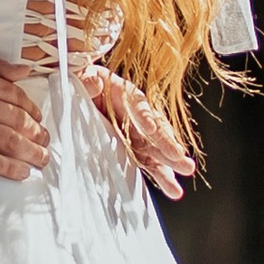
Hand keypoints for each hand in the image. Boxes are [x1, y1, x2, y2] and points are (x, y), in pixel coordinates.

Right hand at [0, 43, 50, 182]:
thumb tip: (23, 71)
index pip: (17, 97)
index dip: (33, 109)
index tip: (39, 119)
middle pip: (18, 121)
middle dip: (37, 133)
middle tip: (46, 142)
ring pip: (9, 142)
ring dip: (31, 153)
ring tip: (42, 160)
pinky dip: (8, 168)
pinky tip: (21, 173)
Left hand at [83, 63, 192, 199]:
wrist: (83, 90)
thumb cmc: (86, 82)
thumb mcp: (83, 76)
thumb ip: (87, 80)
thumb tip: (94, 83)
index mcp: (126, 94)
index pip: (138, 105)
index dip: (144, 116)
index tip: (150, 129)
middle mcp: (136, 116)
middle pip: (155, 131)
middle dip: (167, 147)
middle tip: (180, 160)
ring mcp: (135, 134)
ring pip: (154, 151)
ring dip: (168, 167)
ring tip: (177, 187)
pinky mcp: (131, 148)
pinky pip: (146, 161)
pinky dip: (159, 173)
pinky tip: (171, 187)